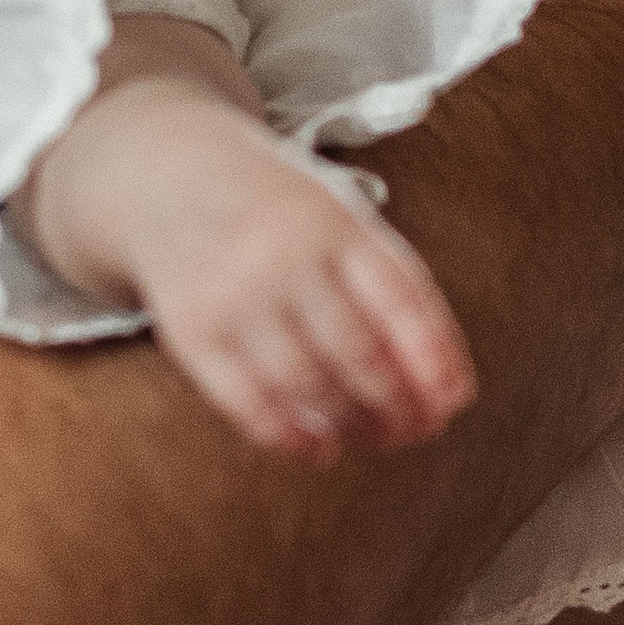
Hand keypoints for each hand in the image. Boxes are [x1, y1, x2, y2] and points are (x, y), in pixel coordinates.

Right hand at [37, 80, 476, 463]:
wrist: (169, 177)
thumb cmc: (281, 211)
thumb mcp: (341, 218)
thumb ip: (393, 288)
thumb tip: (449, 388)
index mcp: (333, 221)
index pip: (400, 299)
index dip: (433, 359)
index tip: (454, 403)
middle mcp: (282, 255)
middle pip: (359, 352)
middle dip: (399, 405)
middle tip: (418, 431)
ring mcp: (232, 294)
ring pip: (308, 386)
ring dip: (353, 426)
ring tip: (376, 438)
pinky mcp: (191, 331)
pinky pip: (248, 403)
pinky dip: (291, 437)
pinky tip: (320, 447)